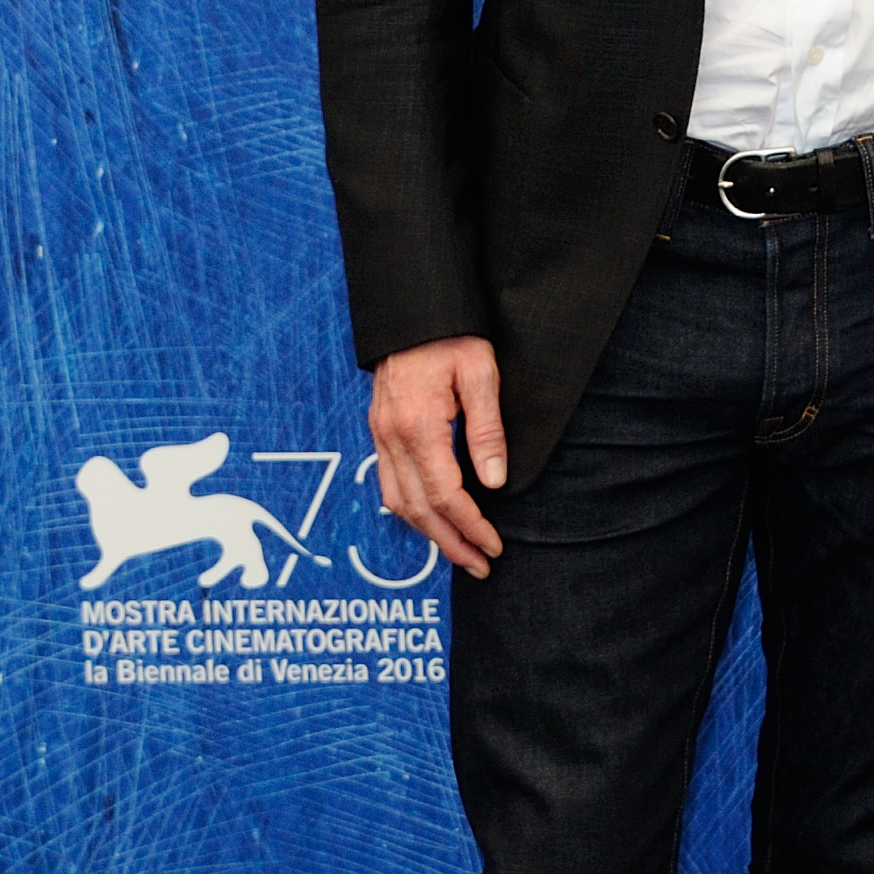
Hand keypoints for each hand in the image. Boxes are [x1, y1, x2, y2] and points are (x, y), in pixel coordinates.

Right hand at [369, 336, 507, 578]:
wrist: (412, 309)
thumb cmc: (450, 335)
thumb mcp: (480, 373)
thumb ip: (487, 429)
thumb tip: (494, 481)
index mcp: (418, 425)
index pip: (445, 494)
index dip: (471, 526)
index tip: (494, 546)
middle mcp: (392, 436)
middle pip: (417, 509)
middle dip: (450, 543)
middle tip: (480, 565)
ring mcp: (380, 434)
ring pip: (396, 501)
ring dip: (428, 533)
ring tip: (459, 550)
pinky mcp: (379, 430)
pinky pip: (388, 482)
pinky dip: (410, 509)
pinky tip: (431, 518)